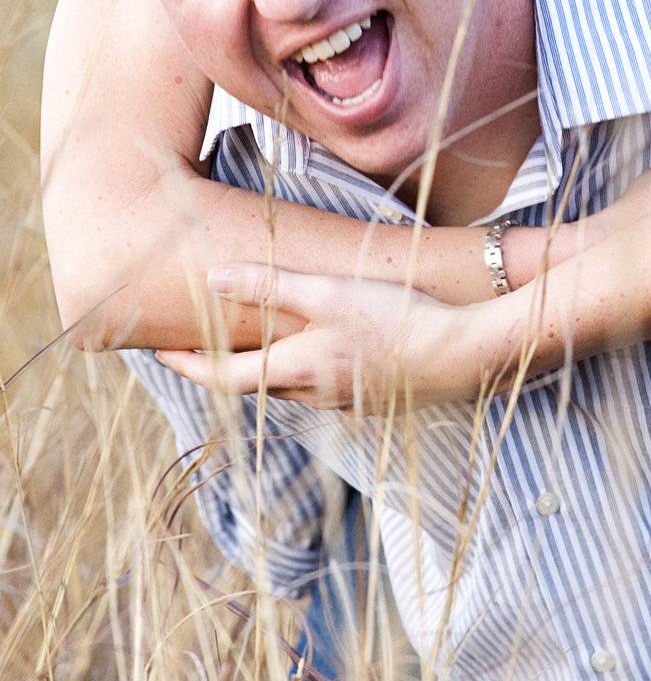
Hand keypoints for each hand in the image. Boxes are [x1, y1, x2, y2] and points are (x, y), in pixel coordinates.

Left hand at [155, 263, 464, 410]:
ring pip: (287, 386)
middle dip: (220, 367)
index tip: (159, 352)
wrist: (461, 355)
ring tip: (249, 344)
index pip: (222, 377)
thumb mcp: (329, 293)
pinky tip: (315, 351)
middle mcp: (312, 394)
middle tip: (195, 344)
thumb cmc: (395, 319)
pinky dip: (300, 370)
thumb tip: (212, 279)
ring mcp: (342, 400)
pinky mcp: (370, 397)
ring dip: (262, 369)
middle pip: (253, 385)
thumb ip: (270, 285)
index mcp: (295, 370)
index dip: (187, 365)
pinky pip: (320, 386)